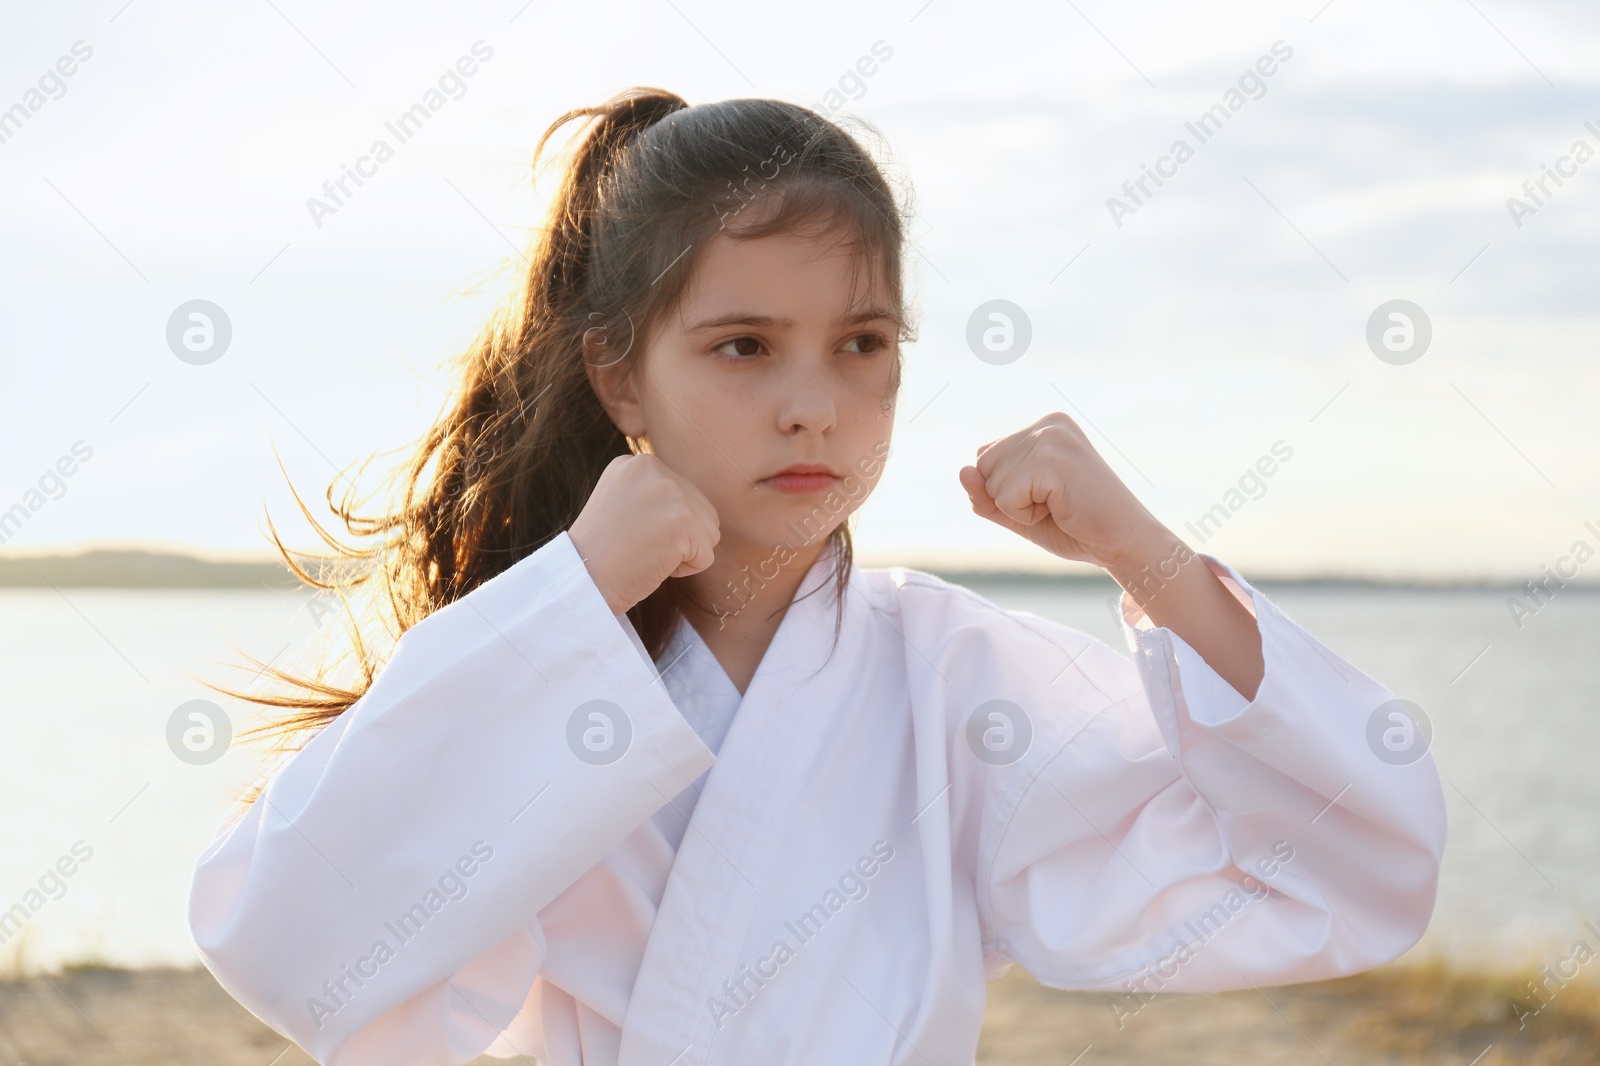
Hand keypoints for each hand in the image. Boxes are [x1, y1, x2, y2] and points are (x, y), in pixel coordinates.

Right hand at [568, 453, 719, 614]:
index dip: (663, 526)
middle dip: (679, 538)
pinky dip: (684, 570)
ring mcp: (670, 492)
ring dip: (684, 552)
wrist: (582, 578)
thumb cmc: (603, 553)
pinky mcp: (683, 521)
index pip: (683, 496)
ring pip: (708, 531)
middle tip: (639, 546)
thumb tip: (696, 506)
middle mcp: (653, 468)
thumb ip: (656, 496)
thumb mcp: (624, 504)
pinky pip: (706, 556)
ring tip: (646, 552)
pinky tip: (653, 563)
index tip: (631, 534)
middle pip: (702, 511)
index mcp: (637, 463)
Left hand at [958, 412, 1171, 570]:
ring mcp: (1051, 437)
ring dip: (1018, 508)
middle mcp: (1048, 423)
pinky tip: (1061, 509)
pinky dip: (1026, 516)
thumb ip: (985, 494)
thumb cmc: (1075, 526)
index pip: (985, 457)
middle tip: (1055, 503)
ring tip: (1059, 505)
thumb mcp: (1018, 511)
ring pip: (991, 482)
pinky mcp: (1053, 460)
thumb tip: (962, 471)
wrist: (1123, 543)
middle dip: (1009, 497)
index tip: (1049, 496)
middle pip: (982, 466)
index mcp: (1045, 426)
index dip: (1006, 490)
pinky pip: (1005, 497)